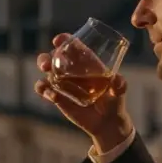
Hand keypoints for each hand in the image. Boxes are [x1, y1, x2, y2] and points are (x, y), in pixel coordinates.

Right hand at [35, 33, 133, 153]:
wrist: (106, 122)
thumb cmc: (114, 102)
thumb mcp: (119, 92)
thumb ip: (119, 85)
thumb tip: (117, 79)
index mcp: (86, 62)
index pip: (73, 46)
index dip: (64, 40)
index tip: (58, 40)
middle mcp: (72, 69)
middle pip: (54, 56)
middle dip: (46, 58)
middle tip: (46, 64)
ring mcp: (63, 82)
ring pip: (46, 71)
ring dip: (42, 75)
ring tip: (46, 81)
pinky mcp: (57, 96)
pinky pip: (44, 89)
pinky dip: (44, 90)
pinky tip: (53, 97)